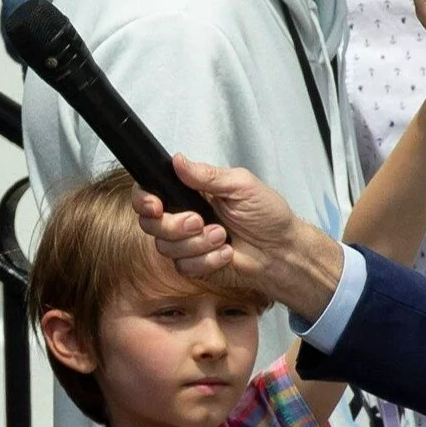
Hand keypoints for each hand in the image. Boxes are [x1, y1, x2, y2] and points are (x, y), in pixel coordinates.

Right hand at [132, 157, 343, 317]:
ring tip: (223, 236)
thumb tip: (178, 160)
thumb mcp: (241, 185)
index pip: (150, 192)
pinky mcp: (195, 265)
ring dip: (197, 244)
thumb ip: (207, 175)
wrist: (282, 251)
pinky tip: (226, 253)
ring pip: (166, 247)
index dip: (144, 200)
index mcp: (190, 193)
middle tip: (201, 221)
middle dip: (174, 226)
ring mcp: (187, 243)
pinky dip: (208, 260)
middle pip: (151, 224)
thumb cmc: (267, 215)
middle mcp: (183, 217)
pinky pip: (184, 266)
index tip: (156, 206)